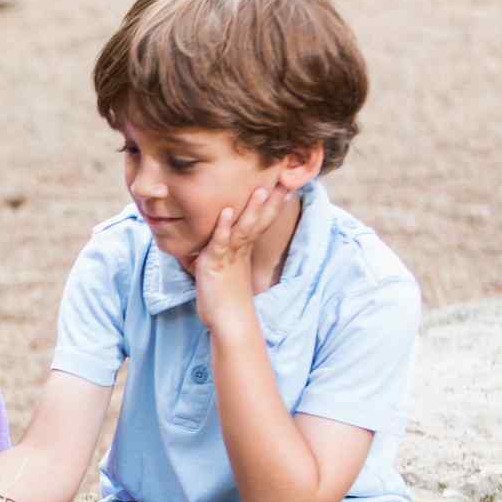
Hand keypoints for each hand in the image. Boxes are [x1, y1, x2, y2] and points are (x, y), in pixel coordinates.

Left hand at [189, 185, 288, 331]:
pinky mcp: (215, 264)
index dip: (274, 204)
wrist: (227, 322)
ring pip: (244, 228)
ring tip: (262, 189)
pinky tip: (228, 211)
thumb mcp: (227, 269)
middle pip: (260, 221)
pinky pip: (220, 242)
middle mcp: (240, 250)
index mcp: (244, 249)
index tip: (286, 185)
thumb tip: (221, 242)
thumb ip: (225, 253)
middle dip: (272, 200)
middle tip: (286, 179)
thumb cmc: (225, 298)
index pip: (262, 222)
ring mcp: (229, 256)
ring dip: (253, 209)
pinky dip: (224, 227)